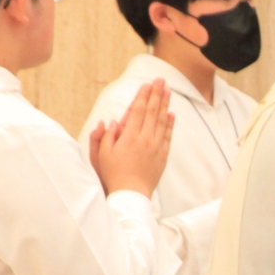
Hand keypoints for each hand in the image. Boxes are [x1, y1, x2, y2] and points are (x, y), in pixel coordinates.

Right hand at [91, 79, 173, 197]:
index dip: (142, 96)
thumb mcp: (102, 154)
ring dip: (165, 104)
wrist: (131, 194)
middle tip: (161, 80)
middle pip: (152, 112)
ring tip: (168, 91)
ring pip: (161, 121)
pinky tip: (171, 114)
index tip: (146, 84)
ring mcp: (155, 147)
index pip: (137, 111)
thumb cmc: (113, 174)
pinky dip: (170, 124)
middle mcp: (144, 139)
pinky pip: (167, 136)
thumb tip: (113, 120)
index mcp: (128, 136)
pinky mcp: (162, 155)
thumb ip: (106, 136)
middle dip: (156, 94)